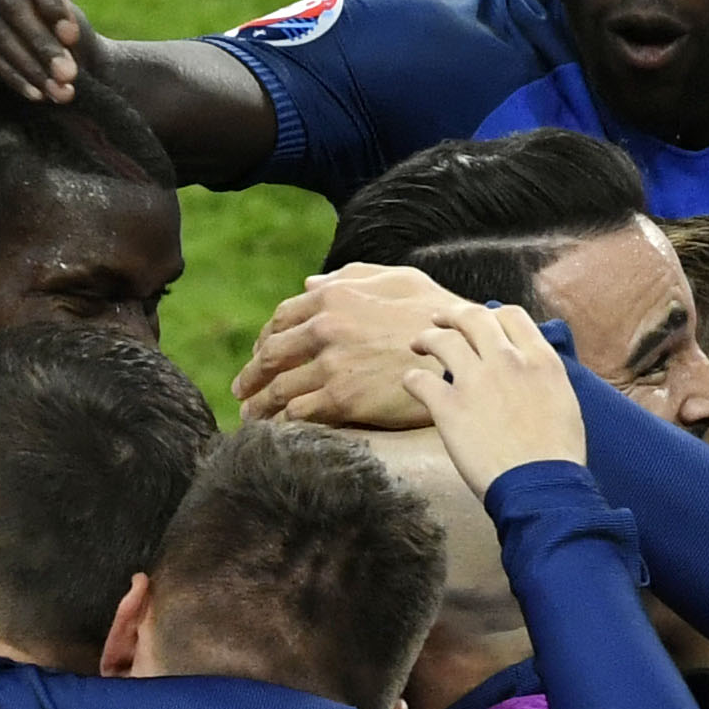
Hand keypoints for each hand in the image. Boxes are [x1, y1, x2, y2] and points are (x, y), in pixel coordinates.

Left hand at [231, 264, 470, 426]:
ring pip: (278, 390)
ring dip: (258, 405)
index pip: (281, 319)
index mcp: (333, 295)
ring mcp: (331, 365)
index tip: (260, 355)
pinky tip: (278, 431)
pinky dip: (282, 423)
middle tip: (242, 391)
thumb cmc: (438, 312)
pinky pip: (299, 414)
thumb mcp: (398, 278)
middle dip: (251, 376)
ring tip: (250, 417)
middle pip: (270, 356)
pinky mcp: (342, 400)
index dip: (265, 340)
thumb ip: (351, 277)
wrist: (467, 354)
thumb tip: (310, 283)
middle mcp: (324, 328)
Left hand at [403, 301, 589, 493]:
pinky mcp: (450, 408)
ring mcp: (477, 382)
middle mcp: (508, 361)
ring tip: (418, 344)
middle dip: (453, 315)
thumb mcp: (564, 401)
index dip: (491, 314)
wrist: (540, 486)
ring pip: (444, 341)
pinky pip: (420, 381)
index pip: (512, 317)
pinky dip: (412, 379)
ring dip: (427, 338)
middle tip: (440, 320)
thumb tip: (529, 370)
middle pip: (474, 319)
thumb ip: (542, 377)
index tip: (480, 321)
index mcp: (540, 360)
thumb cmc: (557, 456)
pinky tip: (411, 383)